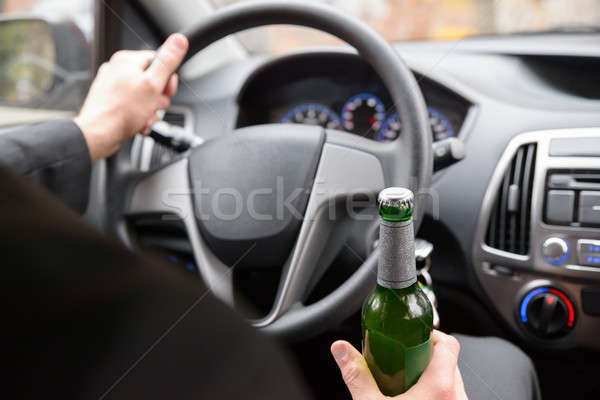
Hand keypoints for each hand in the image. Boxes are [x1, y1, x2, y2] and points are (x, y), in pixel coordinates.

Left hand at [74, 33, 188, 161]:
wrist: (99, 134)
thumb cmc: (122, 111)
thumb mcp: (153, 84)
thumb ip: (167, 62)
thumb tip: (179, 40)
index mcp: (127, 60)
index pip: (158, 61)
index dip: (167, 79)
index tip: (167, 91)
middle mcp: (117, 70)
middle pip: (152, 80)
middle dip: (158, 98)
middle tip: (153, 106)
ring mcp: (113, 86)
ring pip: (144, 96)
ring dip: (150, 110)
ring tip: (144, 117)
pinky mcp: (111, 101)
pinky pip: (133, 106)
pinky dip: (139, 116)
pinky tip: (138, 123)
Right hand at [331, 330, 467, 399]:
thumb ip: (356, 375)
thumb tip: (341, 349)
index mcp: (441, 389)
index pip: (449, 344)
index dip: (431, 335)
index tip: (411, 338)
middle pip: (448, 363)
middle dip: (425, 359)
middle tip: (402, 361)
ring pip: (451, 385)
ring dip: (431, 381)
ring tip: (406, 387)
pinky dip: (436, 398)